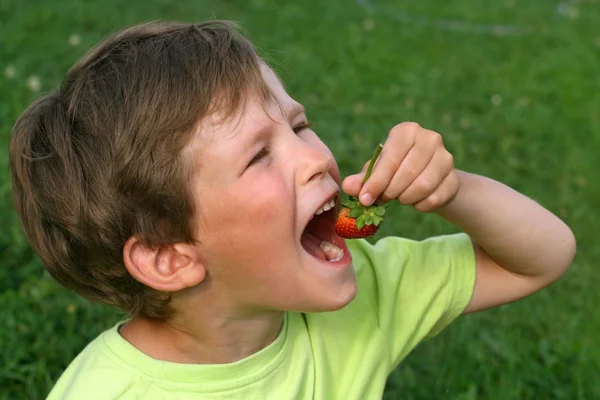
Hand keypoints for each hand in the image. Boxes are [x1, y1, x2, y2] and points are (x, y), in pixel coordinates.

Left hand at [342, 122, 458, 211]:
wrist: (427, 178)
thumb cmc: (396, 169)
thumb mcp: (376, 171)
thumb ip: (362, 179)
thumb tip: (348, 187)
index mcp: (407, 131)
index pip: (390, 159)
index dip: (376, 182)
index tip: (365, 199)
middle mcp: (430, 138)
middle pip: (406, 173)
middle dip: (390, 191)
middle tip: (384, 197)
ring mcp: (446, 157)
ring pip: (422, 187)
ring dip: (406, 198)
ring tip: (400, 197)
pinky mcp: (454, 178)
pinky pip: (434, 199)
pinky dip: (420, 206)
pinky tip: (416, 201)